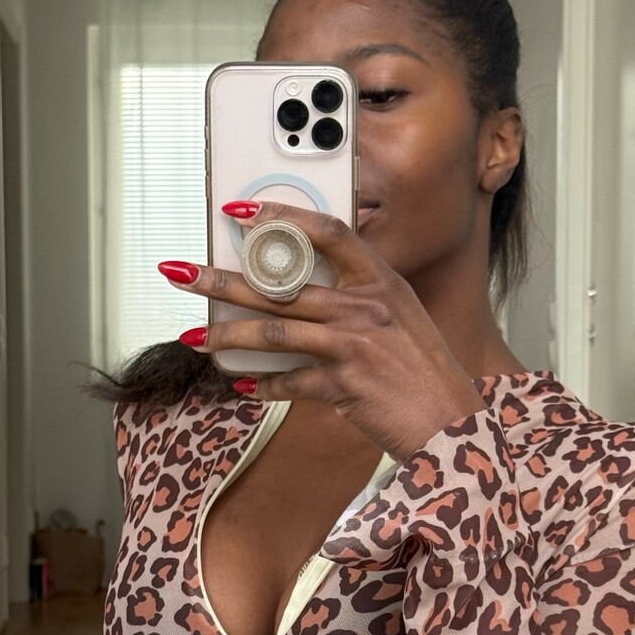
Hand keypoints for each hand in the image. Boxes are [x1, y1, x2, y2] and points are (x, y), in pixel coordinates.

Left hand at [162, 199, 482, 458]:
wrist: (452, 424)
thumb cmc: (424, 372)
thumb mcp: (400, 318)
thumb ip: (359, 299)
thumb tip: (304, 292)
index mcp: (381, 281)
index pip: (327, 231)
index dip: (281, 216)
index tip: (239, 211)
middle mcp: (366, 307)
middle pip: (281, 284)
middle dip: (222, 279)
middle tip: (182, 272)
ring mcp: (354, 345)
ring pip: (275, 331)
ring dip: (227, 335)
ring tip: (194, 336)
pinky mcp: (344, 385)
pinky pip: (290, 381)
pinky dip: (263, 384)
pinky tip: (241, 384)